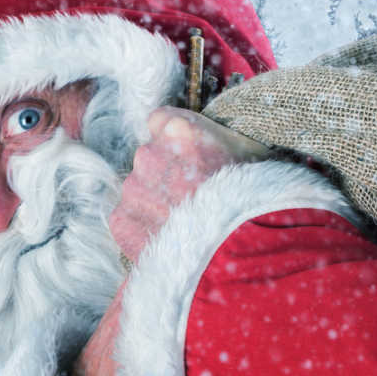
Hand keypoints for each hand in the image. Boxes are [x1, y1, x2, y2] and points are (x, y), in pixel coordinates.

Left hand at [109, 108, 270, 261]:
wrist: (242, 254)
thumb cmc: (254, 203)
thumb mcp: (248, 153)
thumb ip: (214, 139)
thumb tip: (195, 138)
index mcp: (179, 131)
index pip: (160, 121)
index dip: (177, 143)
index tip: (190, 160)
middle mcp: (149, 154)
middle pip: (150, 158)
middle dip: (166, 175)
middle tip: (195, 198)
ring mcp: (134, 189)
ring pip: (138, 189)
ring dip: (155, 203)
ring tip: (186, 224)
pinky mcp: (123, 221)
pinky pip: (128, 218)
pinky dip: (144, 229)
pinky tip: (172, 238)